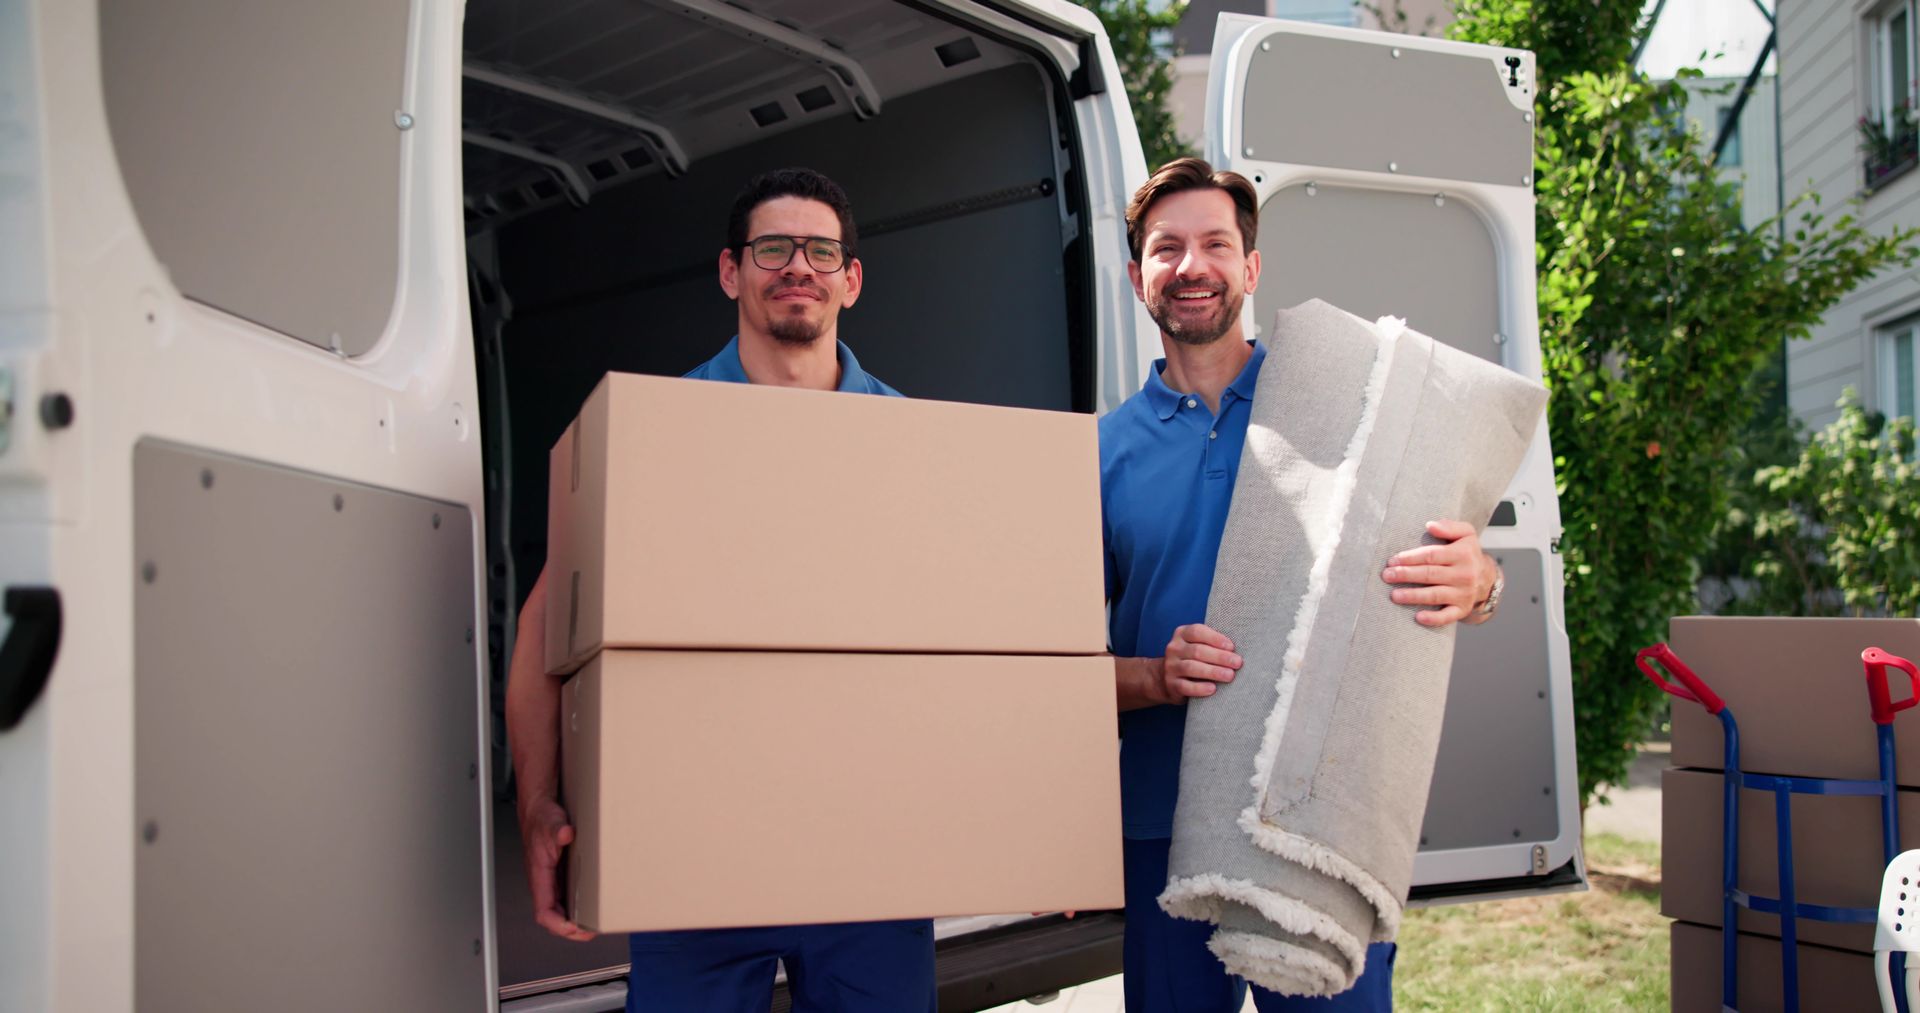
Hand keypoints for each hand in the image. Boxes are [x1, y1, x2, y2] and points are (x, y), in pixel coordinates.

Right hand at [521, 796, 596, 941]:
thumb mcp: (551, 821)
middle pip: (552, 918)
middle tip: (591, 932)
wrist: (539, 811)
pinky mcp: (558, 877)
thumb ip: (557, 828)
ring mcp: (550, 881)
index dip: (558, 924)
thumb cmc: (542, 818)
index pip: (543, 912)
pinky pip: (565, 900)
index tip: (574, 926)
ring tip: (594, 926)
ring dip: (573, 923)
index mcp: (538, 876)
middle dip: (569, 930)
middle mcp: (543, 883)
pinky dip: (576, 908)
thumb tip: (566, 833)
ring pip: (558, 911)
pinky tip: (591, 908)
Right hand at [1153, 623, 1242, 704]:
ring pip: (1192, 668)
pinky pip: (1186, 686)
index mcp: (1182, 634)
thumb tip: (1236, 650)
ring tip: (1230, 676)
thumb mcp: (1198, 645)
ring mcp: (1171, 667)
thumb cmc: (1193, 658)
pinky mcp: (1171, 684)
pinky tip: (1212, 689)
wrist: (1166, 677)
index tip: (1232, 647)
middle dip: (1220, 657)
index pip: (1197, 632)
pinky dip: (1200, 688)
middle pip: (1197, 651)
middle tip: (1238, 663)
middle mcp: (1174, 649)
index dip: (1215, 638)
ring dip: (1213, 671)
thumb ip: (1212, 643)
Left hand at [1381, 519, 1498, 627]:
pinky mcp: (1462, 609)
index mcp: (1463, 554)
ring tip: (1394, 595)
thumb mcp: (1466, 533)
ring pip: (1435, 594)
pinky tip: (1418, 618)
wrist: (1487, 578)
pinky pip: (1448, 616)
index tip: (1393, 560)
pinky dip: (1434, 618)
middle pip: (1430, 574)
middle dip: (1406, 575)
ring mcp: (1464, 593)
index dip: (1410, 558)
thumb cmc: (1468, 554)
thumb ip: (1450, 526)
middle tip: (1387, 576)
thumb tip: (1430, 525)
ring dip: (1413, 595)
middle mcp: (1464, 574)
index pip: (1432, 555)